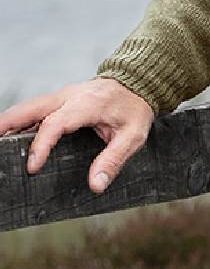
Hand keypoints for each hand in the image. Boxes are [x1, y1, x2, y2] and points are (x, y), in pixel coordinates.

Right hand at [0, 79, 155, 194]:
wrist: (137, 83)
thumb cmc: (134, 109)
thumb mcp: (133, 136)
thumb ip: (114, 160)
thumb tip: (96, 185)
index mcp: (88, 104)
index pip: (56, 123)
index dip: (41, 145)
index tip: (32, 166)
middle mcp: (70, 97)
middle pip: (31, 108)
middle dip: (8, 124)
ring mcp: (62, 96)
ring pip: (29, 106)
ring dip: (10, 122)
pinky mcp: (60, 99)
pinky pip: (35, 109)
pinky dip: (19, 120)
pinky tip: (10, 135)